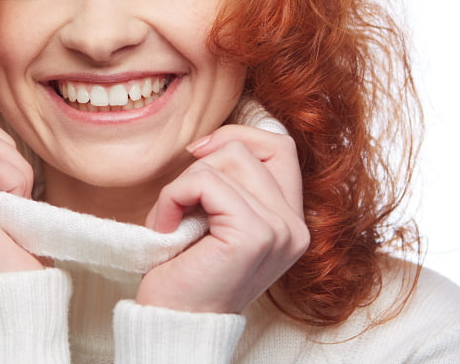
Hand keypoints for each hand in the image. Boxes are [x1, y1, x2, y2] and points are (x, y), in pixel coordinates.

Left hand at [135, 124, 308, 313]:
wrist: (175, 323)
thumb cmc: (187, 272)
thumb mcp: (216, 218)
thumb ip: (231, 183)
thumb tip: (212, 142)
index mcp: (290, 220)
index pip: (280, 145)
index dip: (237, 137)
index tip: (198, 156)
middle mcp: (294, 226)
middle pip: (247, 149)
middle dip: (202, 165)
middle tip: (179, 203)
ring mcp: (279, 230)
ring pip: (224, 161)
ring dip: (183, 185)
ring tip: (171, 221)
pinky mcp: (253, 235)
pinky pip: (205, 181)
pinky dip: (173, 196)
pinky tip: (165, 228)